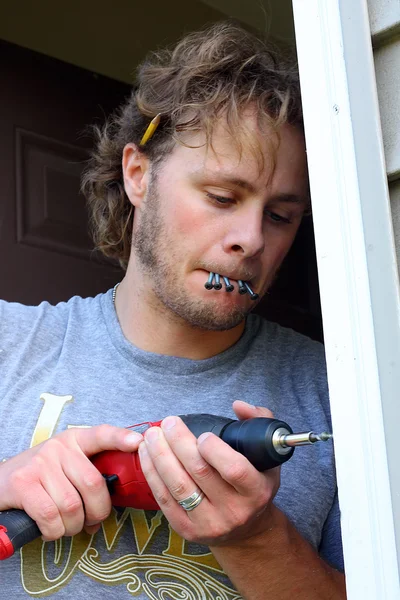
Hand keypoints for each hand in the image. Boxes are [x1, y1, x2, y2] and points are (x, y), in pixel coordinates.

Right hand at [0, 425, 142, 538]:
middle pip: (93, 484)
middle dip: (97, 512)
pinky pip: (50, 516)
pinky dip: (54, 531)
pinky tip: (50, 529)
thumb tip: (110, 507)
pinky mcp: (23, 483)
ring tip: (66, 526)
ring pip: (72, 506)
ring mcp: (40, 464)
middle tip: (90, 522)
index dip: (120, 437)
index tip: (137, 442)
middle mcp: (58, 448)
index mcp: (74, 440)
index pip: (101, 434)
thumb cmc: (40, 479)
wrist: (0, 482)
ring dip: (73, 527)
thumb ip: (87, 476)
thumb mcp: (65, 466)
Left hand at [138, 401, 279, 545]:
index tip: (202, 434)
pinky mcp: (186, 530)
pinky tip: (146, 454)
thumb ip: (258, 423)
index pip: (234, 469)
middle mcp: (234, 510)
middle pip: (200, 472)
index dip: (215, 450)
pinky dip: (152, 473)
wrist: (246, 530)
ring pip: (178, 485)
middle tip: (168, 422)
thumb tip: (239, 405)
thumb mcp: (267, 455)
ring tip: (152, 435)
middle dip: (179, 443)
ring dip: (160, 456)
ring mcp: (209, 523)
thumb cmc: (253, 483)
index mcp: (256, 490)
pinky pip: (164, 499)